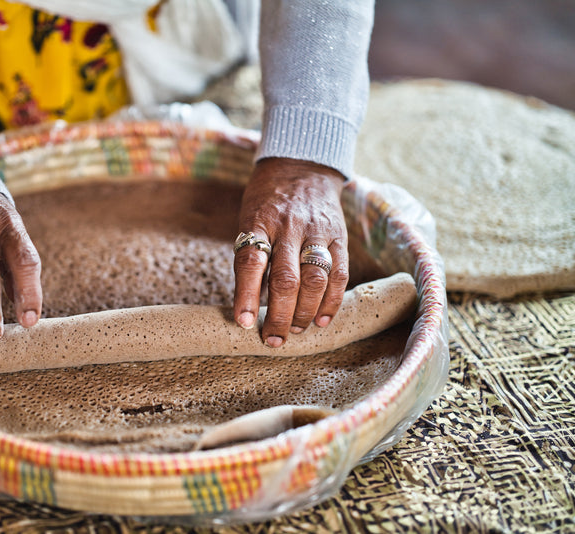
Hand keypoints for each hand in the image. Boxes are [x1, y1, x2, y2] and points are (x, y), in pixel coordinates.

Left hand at [233, 158, 348, 346]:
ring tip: (295, 330)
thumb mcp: (249, 219)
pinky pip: (340, 274)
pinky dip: (331, 302)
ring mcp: (317, 231)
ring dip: (305, 312)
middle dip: (279, 315)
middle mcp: (289, 227)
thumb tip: (249, 305)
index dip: (247, 295)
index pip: (251, 262)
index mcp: (259, 222)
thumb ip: (251, 256)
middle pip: (286, 279)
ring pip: (315, 280)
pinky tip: (321, 320)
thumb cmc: (267, 202)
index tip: (244, 323)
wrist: (302, 166)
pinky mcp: (339, 236)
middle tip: (272, 339)